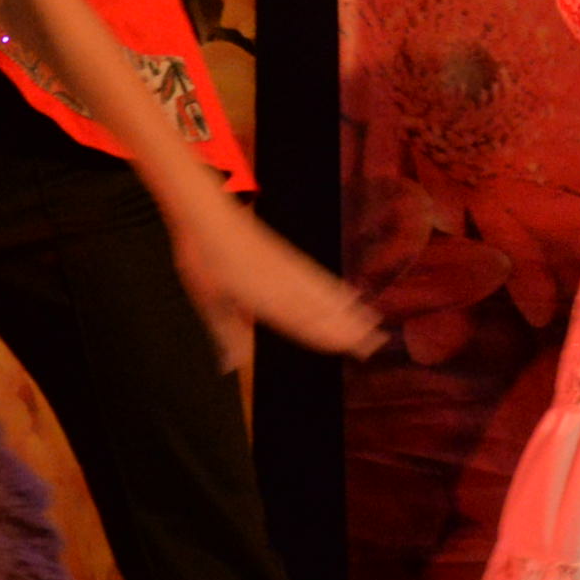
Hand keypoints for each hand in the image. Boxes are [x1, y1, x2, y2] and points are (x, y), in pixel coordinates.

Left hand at [175, 214, 384, 360]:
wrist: (206, 213)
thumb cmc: (203, 256)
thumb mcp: (207, 300)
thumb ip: (226, 334)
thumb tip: (232, 366)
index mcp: (261, 298)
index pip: (300, 322)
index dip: (325, 336)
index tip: (349, 348)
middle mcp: (281, 284)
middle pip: (321, 310)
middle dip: (349, 327)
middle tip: (376, 342)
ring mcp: (288, 269)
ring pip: (324, 294)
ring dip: (350, 311)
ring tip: (373, 323)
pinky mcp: (289, 256)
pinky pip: (318, 277)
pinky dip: (337, 288)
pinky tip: (350, 294)